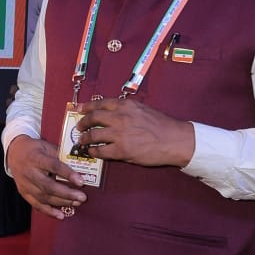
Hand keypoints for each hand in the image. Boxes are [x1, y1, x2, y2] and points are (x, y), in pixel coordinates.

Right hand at [6, 134, 86, 220]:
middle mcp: (29, 172)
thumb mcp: (47, 146)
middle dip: (67, 193)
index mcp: (36, 158)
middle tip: (82, 197)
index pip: (53, 166)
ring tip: (76, 203)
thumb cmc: (34, 149)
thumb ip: (61, 156)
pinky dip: (49, 211)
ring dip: (62, 202)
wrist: (14, 153)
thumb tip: (79, 166)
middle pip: (48, 186)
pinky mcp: (24, 193)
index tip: (81, 181)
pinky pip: (37, 205)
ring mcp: (25, 184)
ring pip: (44, 197)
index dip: (68, 174)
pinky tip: (61, 215)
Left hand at [74, 97, 194, 166]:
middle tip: (79, 127)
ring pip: (92, 135)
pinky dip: (93, 151)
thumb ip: (126, 110)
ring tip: (82, 140)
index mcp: (126, 105)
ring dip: (85, 138)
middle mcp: (120, 117)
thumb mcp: (143, 109)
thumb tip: (112, 113)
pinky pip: (100, 151)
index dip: (87, 106)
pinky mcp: (121, 150)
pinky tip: (92, 152)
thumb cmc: (163, 126)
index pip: (100, 103)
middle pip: (93, 118)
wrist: (175, 140)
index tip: (80, 109)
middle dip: (83, 122)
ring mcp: (119, 134)